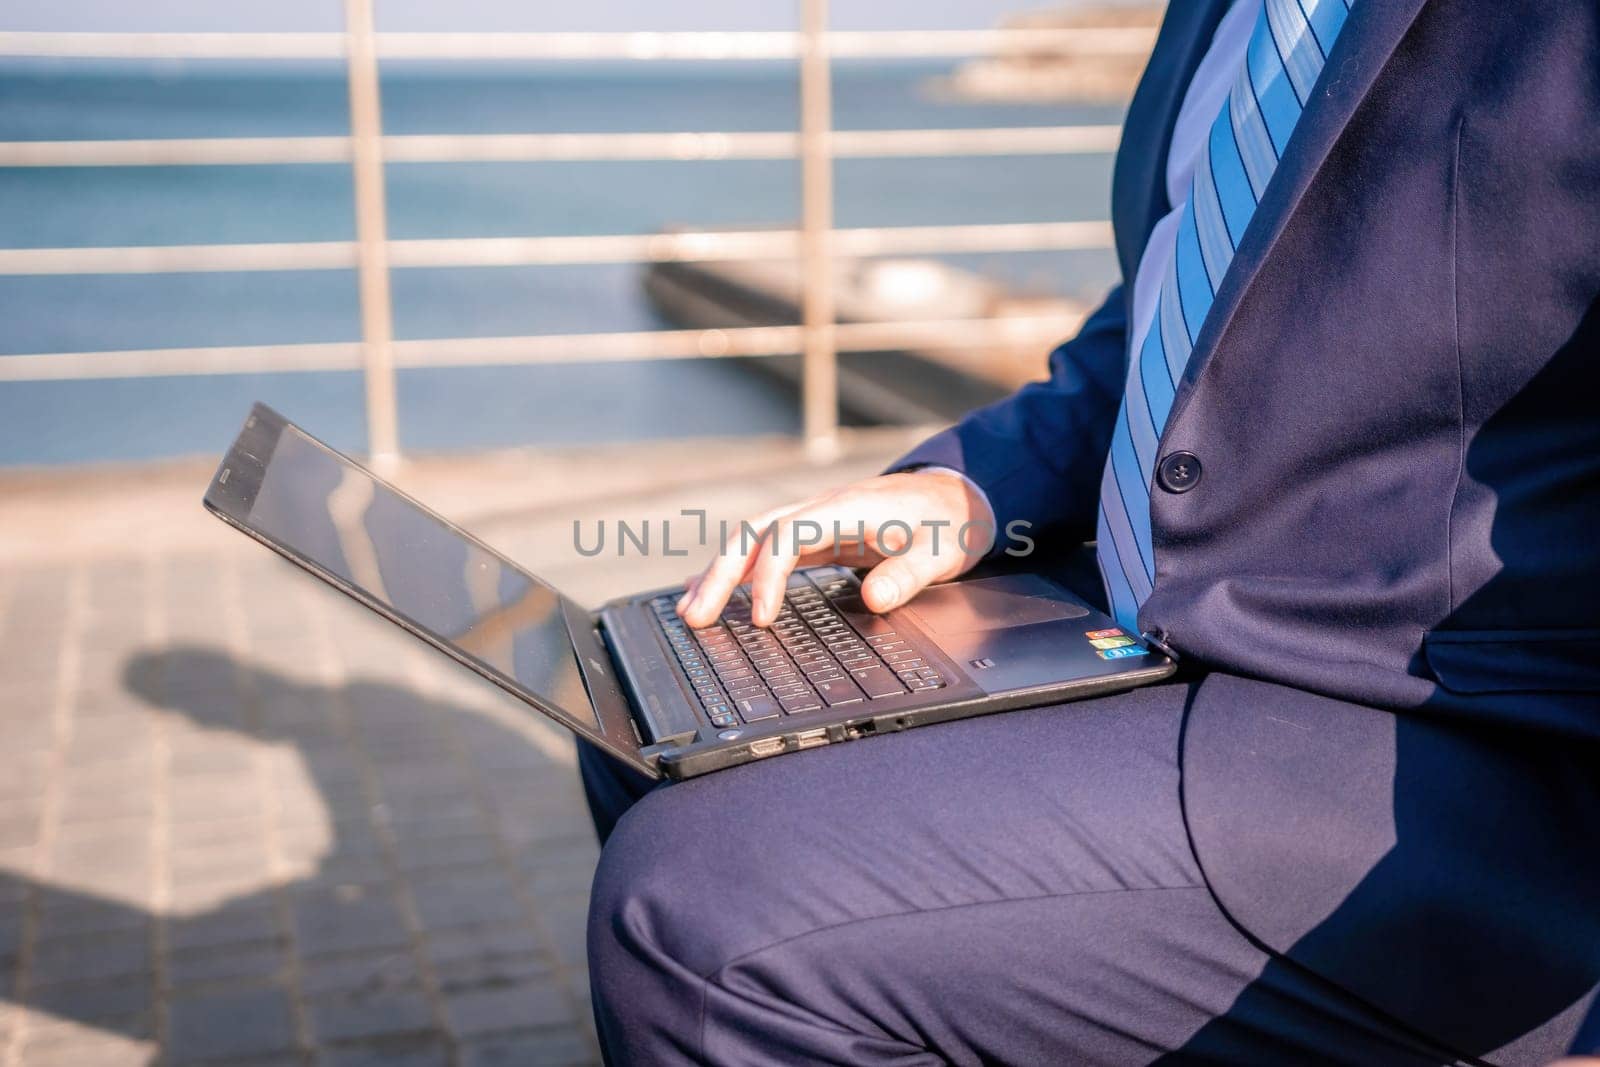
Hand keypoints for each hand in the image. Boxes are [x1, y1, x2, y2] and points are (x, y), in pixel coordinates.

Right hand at [677, 471, 996, 628]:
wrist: (958, 494)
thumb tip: (873, 599)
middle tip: (694, 617)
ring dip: (718, 573)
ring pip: (752, 539)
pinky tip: (712, 589)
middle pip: (753, 534)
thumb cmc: (948, 523)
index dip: (767, 577)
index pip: (787, 536)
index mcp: (846, 509)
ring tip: (690, 611)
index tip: (761, 618)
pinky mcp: (816, 534)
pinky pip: (766, 548)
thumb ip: (908, 575)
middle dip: (719, 575)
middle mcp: (821, 508)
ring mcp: (815, 520)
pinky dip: (737, 569)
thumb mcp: (941, 552)